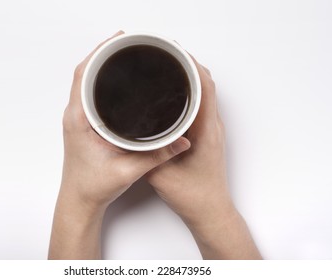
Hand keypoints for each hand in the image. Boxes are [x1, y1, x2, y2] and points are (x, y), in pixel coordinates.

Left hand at [49, 31, 189, 258]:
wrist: (80, 200)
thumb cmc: (94, 186)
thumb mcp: (129, 170)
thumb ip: (158, 155)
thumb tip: (182, 141)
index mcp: (79, 119)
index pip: (82, 74)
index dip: (99, 52)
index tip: (118, 39)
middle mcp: (75, 115)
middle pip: (84, 72)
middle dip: (104, 53)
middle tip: (127, 42)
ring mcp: (78, 119)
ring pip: (85, 82)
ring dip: (101, 66)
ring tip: (122, 54)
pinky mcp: (83, 124)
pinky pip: (88, 94)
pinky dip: (100, 81)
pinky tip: (115, 80)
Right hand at [146, 61, 261, 258]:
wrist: (209, 211)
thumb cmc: (193, 195)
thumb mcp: (160, 175)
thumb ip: (145, 153)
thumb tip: (130, 133)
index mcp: (205, 130)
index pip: (205, 85)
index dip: (191, 64)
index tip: (173, 51)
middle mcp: (213, 126)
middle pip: (206, 83)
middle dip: (187, 64)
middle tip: (165, 55)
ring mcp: (211, 130)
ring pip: (204, 93)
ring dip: (190, 78)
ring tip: (168, 69)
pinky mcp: (206, 135)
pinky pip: (201, 105)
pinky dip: (189, 93)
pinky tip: (172, 95)